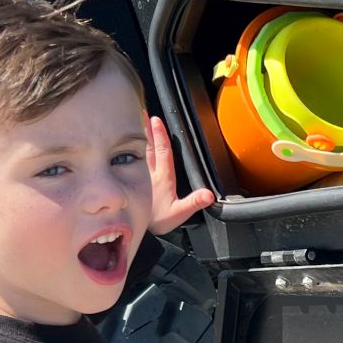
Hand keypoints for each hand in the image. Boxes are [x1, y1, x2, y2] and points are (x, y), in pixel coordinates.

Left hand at [145, 114, 215, 233]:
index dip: (160, 135)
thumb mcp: (179, 213)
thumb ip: (194, 202)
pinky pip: (136, 160)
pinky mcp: (138, 181)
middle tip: (143, 112)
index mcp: (163, 177)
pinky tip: (132, 143)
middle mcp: (152, 173)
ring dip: (141, 136)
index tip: (156, 120)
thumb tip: (209, 194)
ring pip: (142, 152)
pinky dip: (135, 149)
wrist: (140, 229)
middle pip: (150, 146)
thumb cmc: (159, 220)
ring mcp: (144, 176)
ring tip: (138, 121)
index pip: (162, 151)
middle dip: (148, 129)